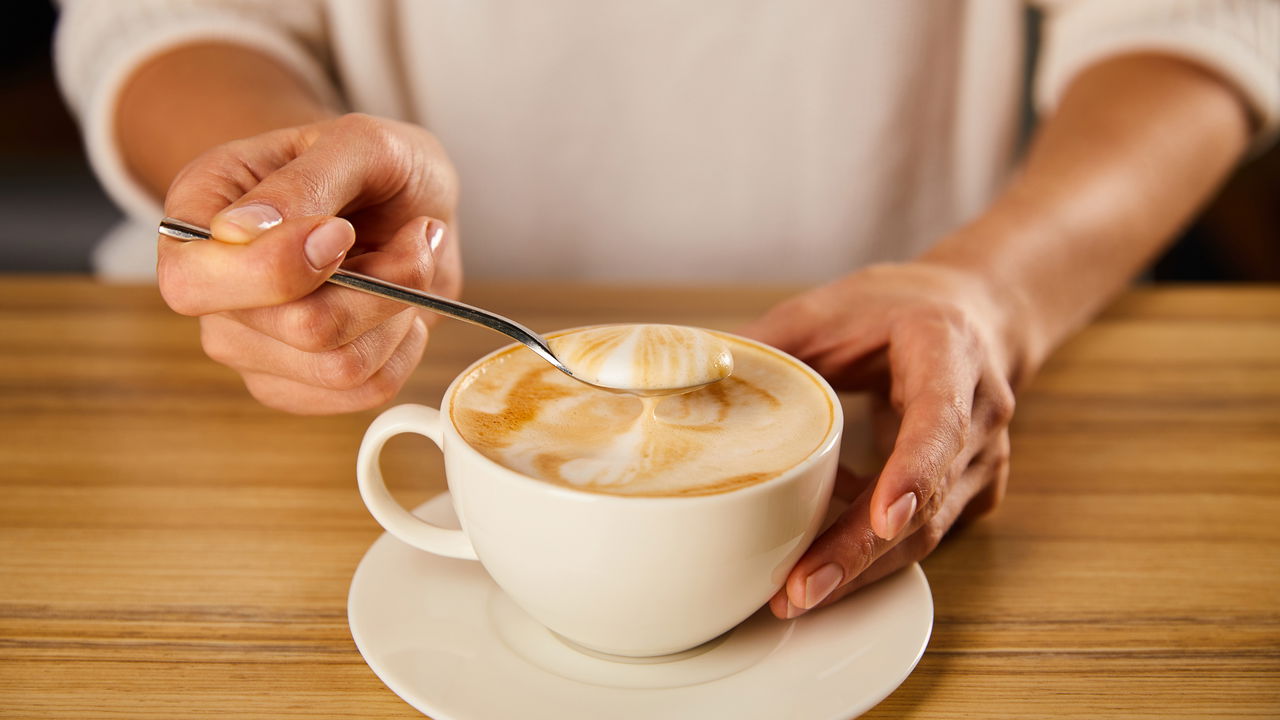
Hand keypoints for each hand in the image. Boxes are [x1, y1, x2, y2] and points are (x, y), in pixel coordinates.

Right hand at [158, 113, 461, 413]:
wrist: (403, 199)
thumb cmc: (370, 165)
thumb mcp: (355, 142)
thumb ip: (303, 182)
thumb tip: (241, 231)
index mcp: (196, 217)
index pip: (197, 283)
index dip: (283, 267)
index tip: (341, 229)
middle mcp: (212, 292)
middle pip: (299, 329)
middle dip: (380, 283)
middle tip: (412, 237)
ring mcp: (252, 347)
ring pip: (342, 366)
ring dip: (400, 311)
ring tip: (409, 263)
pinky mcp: (300, 384)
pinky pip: (368, 390)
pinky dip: (406, 345)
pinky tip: (402, 305)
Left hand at [739, 262, 1022, 617]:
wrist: (974, 315)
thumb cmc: (898, 309)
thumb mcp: (829, 307)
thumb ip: (768, 342)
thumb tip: (693, 374)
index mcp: (949, 350)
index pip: (941, 419)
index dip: (914, 470)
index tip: (884, 518)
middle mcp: (981, 410)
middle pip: (928, 497)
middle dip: (862, 550)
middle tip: (801, 587)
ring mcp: (984, 457)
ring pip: (928, 531)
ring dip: (862, 568)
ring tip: (795, 593)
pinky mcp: (972, 490)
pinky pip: (924, 534)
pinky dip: (872, 554)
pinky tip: (821, 563)